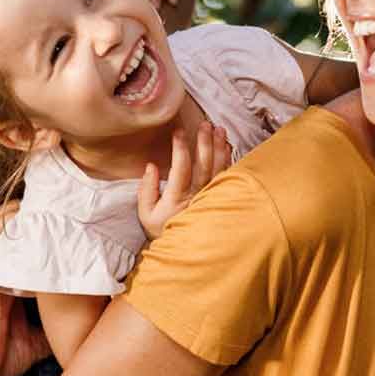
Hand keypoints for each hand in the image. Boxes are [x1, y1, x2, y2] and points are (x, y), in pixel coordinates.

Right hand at [137, 123, 231, 239]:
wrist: (183, 251)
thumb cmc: (162, 230)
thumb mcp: (145, 214)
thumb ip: (146, 189)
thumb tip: (151, 166)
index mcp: (177, 198)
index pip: (180, 167)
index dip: (180, 147)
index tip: (178, 130)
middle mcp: (197, 197)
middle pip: (204, 165)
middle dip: (204, 142)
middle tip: (205, 124)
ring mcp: (211, 198)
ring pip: (219, 169)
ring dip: (219, 147)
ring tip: (219, 129)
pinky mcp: (220, 200)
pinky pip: (228, 177)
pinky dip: (228, 160)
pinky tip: (228, 146)